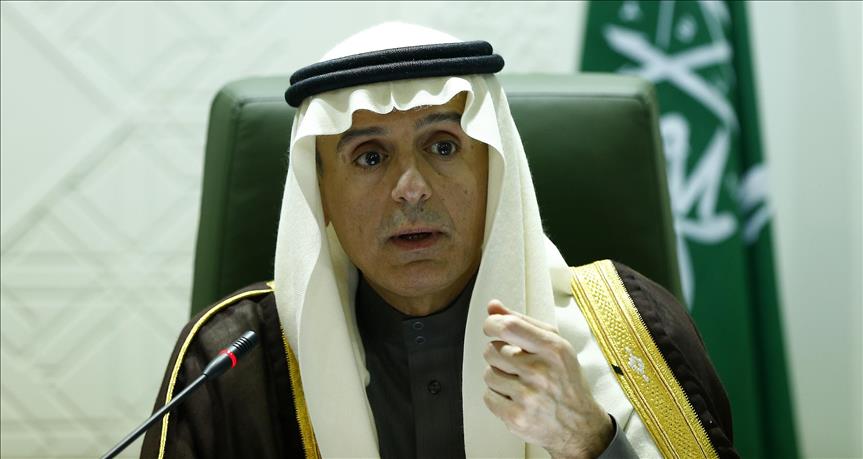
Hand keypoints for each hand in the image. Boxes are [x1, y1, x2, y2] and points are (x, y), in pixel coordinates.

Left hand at [481, 300, 613, 458]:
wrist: (579, 426)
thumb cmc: (566, 381)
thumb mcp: (555, 345)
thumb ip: (522, 322)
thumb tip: (493, 306)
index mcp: (552, 349)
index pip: (508, 326)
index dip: (492, 324)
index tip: (492, 328)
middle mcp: (540, 371)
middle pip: (491, 350)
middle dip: (498, 354)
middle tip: (515, 364)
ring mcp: (528, 396)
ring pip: (488, 374)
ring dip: (498, 376)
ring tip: (518, 383)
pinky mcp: (517, 418)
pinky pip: (488, 396)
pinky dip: (497, 397)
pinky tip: (515, 398)